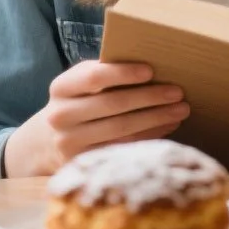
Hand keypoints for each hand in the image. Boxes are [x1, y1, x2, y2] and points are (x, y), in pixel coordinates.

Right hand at [4, 61, 188, 176]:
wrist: (47, 141)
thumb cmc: (78, 102)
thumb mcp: (80, 85)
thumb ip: (104, 74)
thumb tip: (154, 66)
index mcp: (61, 87)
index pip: (94, 77)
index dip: (123, 73)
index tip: (150, 70)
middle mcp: (60, 115)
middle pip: (112, 104)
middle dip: (150, 97)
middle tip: (178, 92)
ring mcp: (70, 142)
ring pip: (121, 129)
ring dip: (156, 118)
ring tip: (181, 110)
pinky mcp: (84, 162)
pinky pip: (123, 148)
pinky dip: (149, 136)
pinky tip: (167, 126)